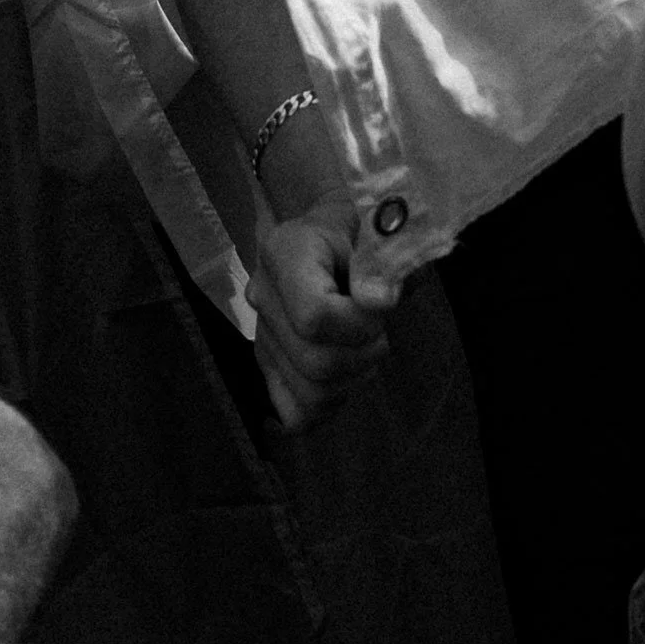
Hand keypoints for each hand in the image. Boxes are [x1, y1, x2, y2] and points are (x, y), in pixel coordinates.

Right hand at [250, 196, 398, 431]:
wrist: (335, 233)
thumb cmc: (363, 228)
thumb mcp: (380, 232)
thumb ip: (383, 262)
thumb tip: (378, 302)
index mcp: (283, 252)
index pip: (313, 316)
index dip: (358, 324)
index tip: (381, 305)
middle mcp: (262, 295)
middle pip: (314, 362)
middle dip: (364, 354)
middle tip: (379, 329)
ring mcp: (261, 334)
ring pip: (310, 395)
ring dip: (353, 380)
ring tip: (364, 348)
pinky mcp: (268, 364)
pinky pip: (296, 414)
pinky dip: (329, 404)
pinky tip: (345, 375)